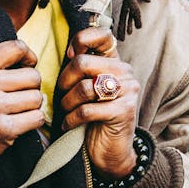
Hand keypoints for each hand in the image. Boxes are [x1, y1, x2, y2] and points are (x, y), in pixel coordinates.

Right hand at [0, 39, 46, 169]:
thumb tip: (31, 58)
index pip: (17, 47)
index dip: (28, 58)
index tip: (25, 67)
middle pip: (33, 76)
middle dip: (31, 88)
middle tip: (17, 97)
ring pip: (37, 98)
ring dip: (32, 106)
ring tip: (15, 111)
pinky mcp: (3, 128)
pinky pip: (37, 118)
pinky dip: (33, 122)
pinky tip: (18, 123)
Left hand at [57, 27, 139, 178]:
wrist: (111, 152)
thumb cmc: (93, 117)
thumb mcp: (86, 88)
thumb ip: (81, 68)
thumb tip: (68, 51)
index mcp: (115, 62)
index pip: (103, 35)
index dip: (82, 40)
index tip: (70, 56)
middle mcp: (125, 73)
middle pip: (83, 63)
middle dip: (64, 81)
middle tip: (61, 94)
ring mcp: (127, 91)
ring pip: (83, 88)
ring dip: (67, 102)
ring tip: (66, 111)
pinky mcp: (123, 111)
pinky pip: (86, 110)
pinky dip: (71, 119)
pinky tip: (68, 125)